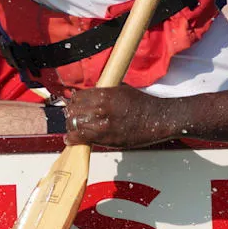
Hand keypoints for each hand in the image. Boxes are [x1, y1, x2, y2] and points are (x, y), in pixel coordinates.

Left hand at [64, 85, 186, 147]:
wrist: (158, 119)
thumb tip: (90, 94)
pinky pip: (81, 138)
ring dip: (71, 125)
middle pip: (74, 110)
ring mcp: (102, 123)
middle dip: (71, 113)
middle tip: (71, 116)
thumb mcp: (122, 90)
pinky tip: (69, 138)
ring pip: (75, 124)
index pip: (79, 96)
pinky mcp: (106, 138)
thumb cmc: (143, 104)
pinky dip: (73, 138)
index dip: (74, 100)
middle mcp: (101, 107)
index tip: (72, 103)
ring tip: (72, 127)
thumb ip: (104, 92)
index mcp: (104, 94)